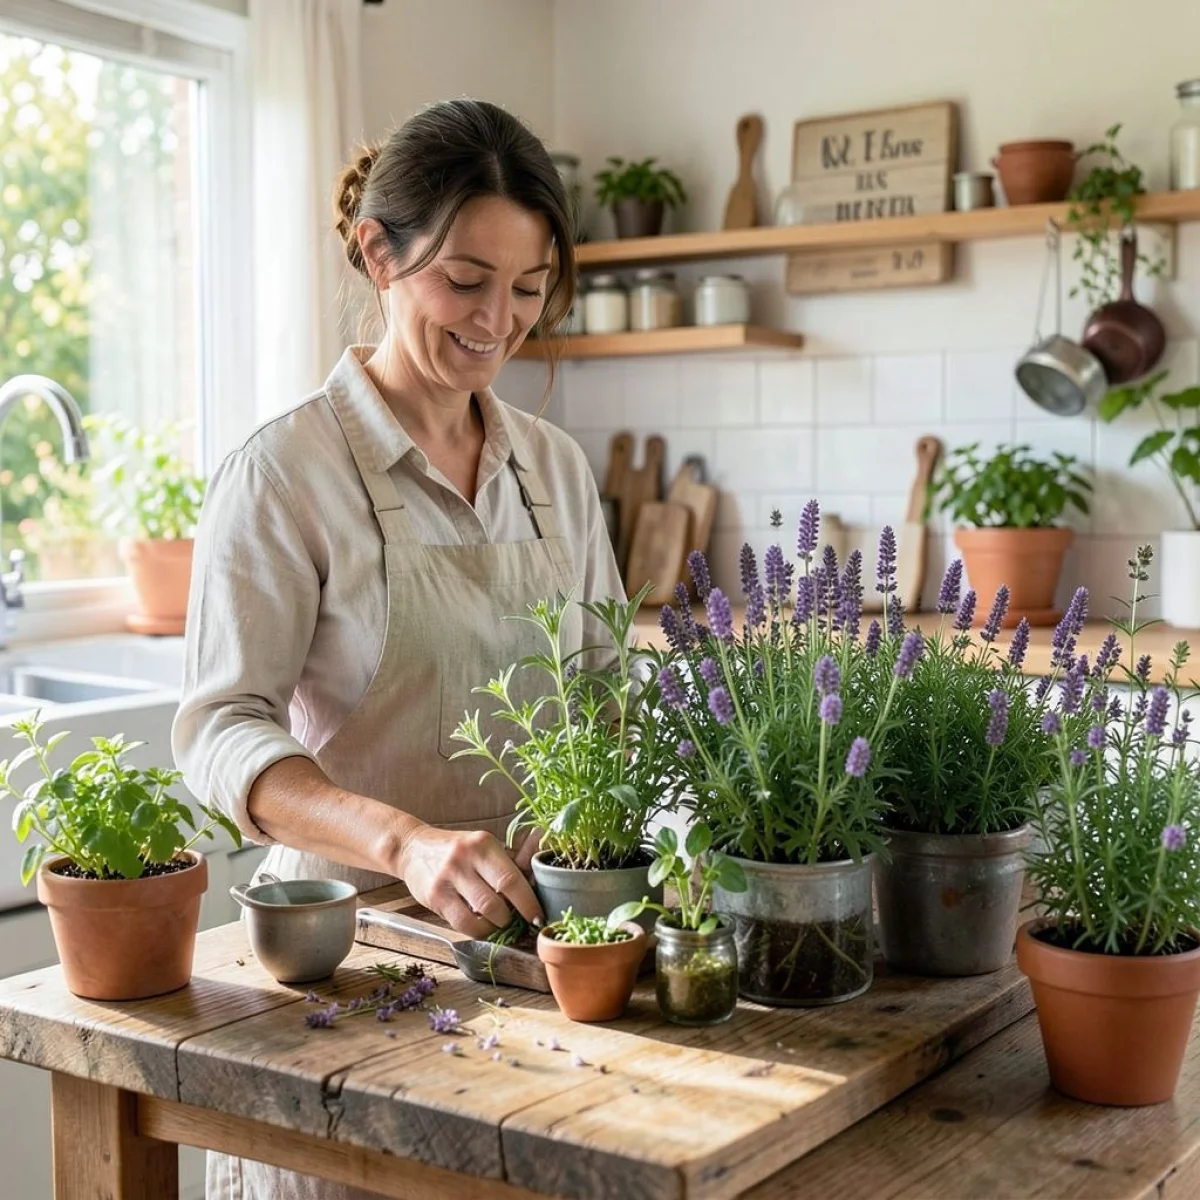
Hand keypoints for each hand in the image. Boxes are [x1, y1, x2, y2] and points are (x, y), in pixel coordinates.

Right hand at [395, 825, 543, 937]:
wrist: (413, 848)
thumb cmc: (458, 849)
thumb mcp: (484, 846)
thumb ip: (512, 860)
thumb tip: (541, 871)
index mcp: (483, 843)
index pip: (512, 878)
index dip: (528, 902)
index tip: (537, 916)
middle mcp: (465, 858)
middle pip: (498, 899)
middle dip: (513, 916)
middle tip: (517, 920)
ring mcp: (447, 878)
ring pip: (482, 914)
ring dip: (496, 925)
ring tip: (499, 922)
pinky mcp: (434, 896)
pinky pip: (462, 924)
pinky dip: (477, 930)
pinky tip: (480, 925)